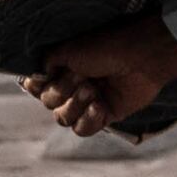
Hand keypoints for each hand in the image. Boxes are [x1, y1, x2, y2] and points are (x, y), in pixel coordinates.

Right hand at [23, 17, 176, 136]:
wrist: (142, 57)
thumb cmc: (106, 47)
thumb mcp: (69, 49)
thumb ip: (47, 63)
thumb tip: (34, 79)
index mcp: (62, 67)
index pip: (35, 86)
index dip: (39, 86)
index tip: (49, 76)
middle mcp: (72, 85)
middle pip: (48, 104)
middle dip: (62, 91)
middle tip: (83, 77)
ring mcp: (88, 101)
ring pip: (63, 119)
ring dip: (74, 105)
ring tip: (92, 90)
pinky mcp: (104, 115)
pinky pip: (83, 130)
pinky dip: (88, 120)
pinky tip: (99, 106)